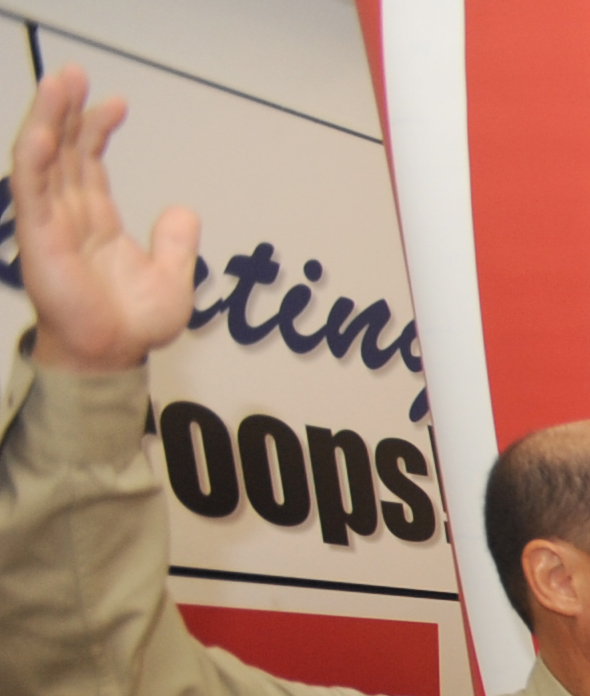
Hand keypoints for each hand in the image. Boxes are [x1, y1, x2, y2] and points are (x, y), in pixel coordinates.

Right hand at [13, 69, 197, 373]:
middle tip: (74, 72)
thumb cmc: (132, 325)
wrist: (114, 357)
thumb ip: (177, 242)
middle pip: (62, 150)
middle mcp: (68, 215)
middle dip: (66, 110)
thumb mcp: (172, 278)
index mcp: (96, 219)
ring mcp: (50, 223)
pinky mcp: (38, 239)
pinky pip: (32, 192)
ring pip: (43, 160)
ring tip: (58, 83)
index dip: (97, 129)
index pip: (88, 161)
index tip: (116, 102)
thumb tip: (185, 209)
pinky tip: (40, 132)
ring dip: (47, 119)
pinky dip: (34, 160)